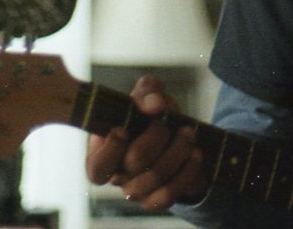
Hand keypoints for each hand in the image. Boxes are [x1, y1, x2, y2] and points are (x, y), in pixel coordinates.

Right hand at [85, 74, 209, 211]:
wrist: (176, 138)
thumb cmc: (152, 117)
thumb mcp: (147, 97)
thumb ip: (146, 92)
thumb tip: (155, 105)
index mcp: (103, 152)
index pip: (97, 166)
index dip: (110, 150)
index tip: (123, 127)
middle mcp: (117, 175)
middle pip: (132, 163)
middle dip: (155, 137)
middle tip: (166, 123)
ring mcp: (136, 191)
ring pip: (155, 177)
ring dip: (177, 150)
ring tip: (189, 133)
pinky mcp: (156, 200)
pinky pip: (170, 193)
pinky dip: (187, 171)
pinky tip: (195, 153)